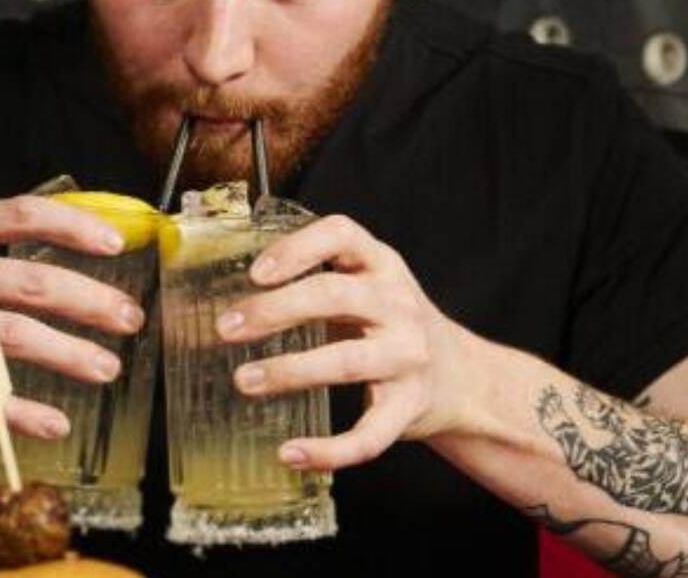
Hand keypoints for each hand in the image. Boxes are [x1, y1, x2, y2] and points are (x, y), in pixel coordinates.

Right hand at [0, 196, 146, 437]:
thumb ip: (1, 239)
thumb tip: (88, 230)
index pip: (21, 214)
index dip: (73, 226)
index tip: (117, 243)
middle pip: (27, 282)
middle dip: (89, 300)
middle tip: (130, 317)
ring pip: (11, 338)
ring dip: (69, 355)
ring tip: (108, 367)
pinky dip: (23, 412)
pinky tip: (57, 421)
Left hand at [215, 214, 479, 471]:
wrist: (460, 376)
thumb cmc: (390, 323)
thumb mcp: (366, 283)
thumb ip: (316, 278)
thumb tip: (234, 296)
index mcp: (381, 264)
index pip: (341, 234)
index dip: (297, 249)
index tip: (255, 273)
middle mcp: (398, 305)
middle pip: (333, 297)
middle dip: (274, 310)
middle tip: (227, 327)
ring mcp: (407, 357)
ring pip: (345, 362)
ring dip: (289, 371)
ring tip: (244, 379)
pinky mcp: (409, 407)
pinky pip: (368, 434)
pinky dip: (328, 450)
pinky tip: (291, 452)